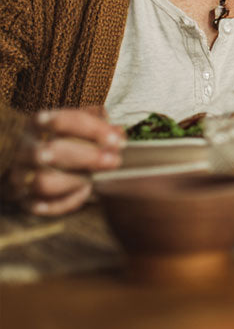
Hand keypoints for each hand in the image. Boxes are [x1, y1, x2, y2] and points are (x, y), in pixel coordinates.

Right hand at [4, 107, 124, 214]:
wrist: (42, 164)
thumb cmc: (69, 139)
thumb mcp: (83, 125)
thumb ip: (101, 125)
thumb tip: (118, 133)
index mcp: (39, 123)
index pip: (61, 122)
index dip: (91, 130)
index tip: (116, 140)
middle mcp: (25, 148)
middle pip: (50, 151)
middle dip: (86, 157)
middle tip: (114, 161)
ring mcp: (20, 175)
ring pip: (43, 183)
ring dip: (75, 181)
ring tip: (95, 178)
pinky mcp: (24, 200)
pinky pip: (43, 206)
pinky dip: (65, 202)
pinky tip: (83, 193)